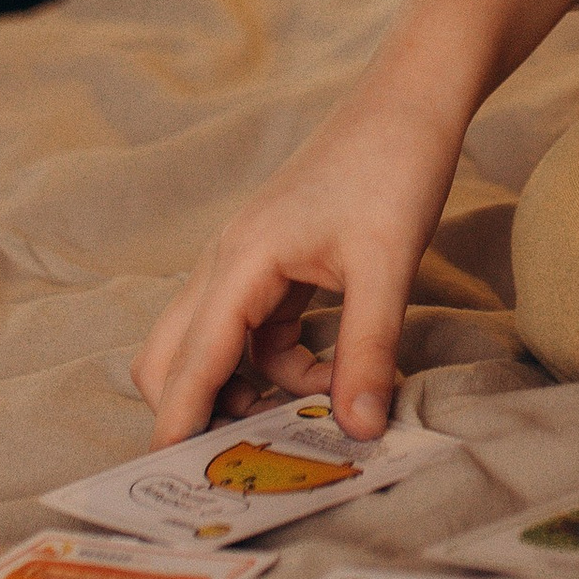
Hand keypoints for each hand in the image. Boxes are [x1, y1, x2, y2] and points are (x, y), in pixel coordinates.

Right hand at [133, 0, 578, 443]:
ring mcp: (249, 259)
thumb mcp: (388, 266)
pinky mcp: (276, 260)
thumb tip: (355, 430)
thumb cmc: (394, 168)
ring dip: (249, 386)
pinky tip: (333, 371)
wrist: (412, 100)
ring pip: (216, 344)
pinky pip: (254, 329)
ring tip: (314, 414)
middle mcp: (228, 261)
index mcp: (241, 261)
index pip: (191, 360)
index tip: (167, 479)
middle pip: (175, 354)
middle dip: (197, 408)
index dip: (178, 422)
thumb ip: (367, 351)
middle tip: (242, 459)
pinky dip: (278, 360)